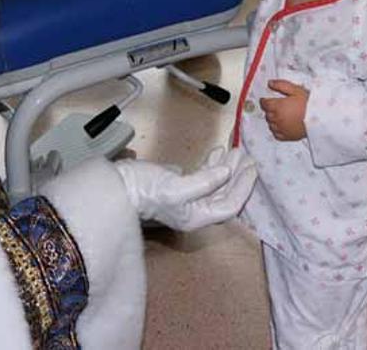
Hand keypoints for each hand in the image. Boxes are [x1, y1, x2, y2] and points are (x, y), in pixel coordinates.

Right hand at [114, 147, 256, 229]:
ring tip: (235, 150)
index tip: (252, 168)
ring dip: (226, 167)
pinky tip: (217, 153)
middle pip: (224, 194)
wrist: (115, 186)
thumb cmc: (143, 190)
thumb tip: (225, 173)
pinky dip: (211, 165)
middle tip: (247, 156)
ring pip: (215, 184)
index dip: (243, 188)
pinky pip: (202, 177)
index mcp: (196, 217)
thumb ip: (203, 182)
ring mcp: (186, 198)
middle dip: (237, 175)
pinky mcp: (177, 186)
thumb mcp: (175, 187)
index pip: (229, 205)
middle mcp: (194, 211)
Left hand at [260, 80, 308, 141]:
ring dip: (273, 120)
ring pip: (270, 124)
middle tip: (276, 107)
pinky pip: (276, 134)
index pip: (264, 104)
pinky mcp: (287, 136)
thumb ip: (281, 85)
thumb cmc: (309, 104)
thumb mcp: (296, 90)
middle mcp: (277, 118)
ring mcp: (281, 129)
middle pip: (267, 114)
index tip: (266, 100)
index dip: (264, 101)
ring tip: (281, 116)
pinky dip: (277, 130)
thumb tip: (270, 83)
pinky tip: (282, 126)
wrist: (320, 118)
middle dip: (270, 110)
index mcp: (277, 106)